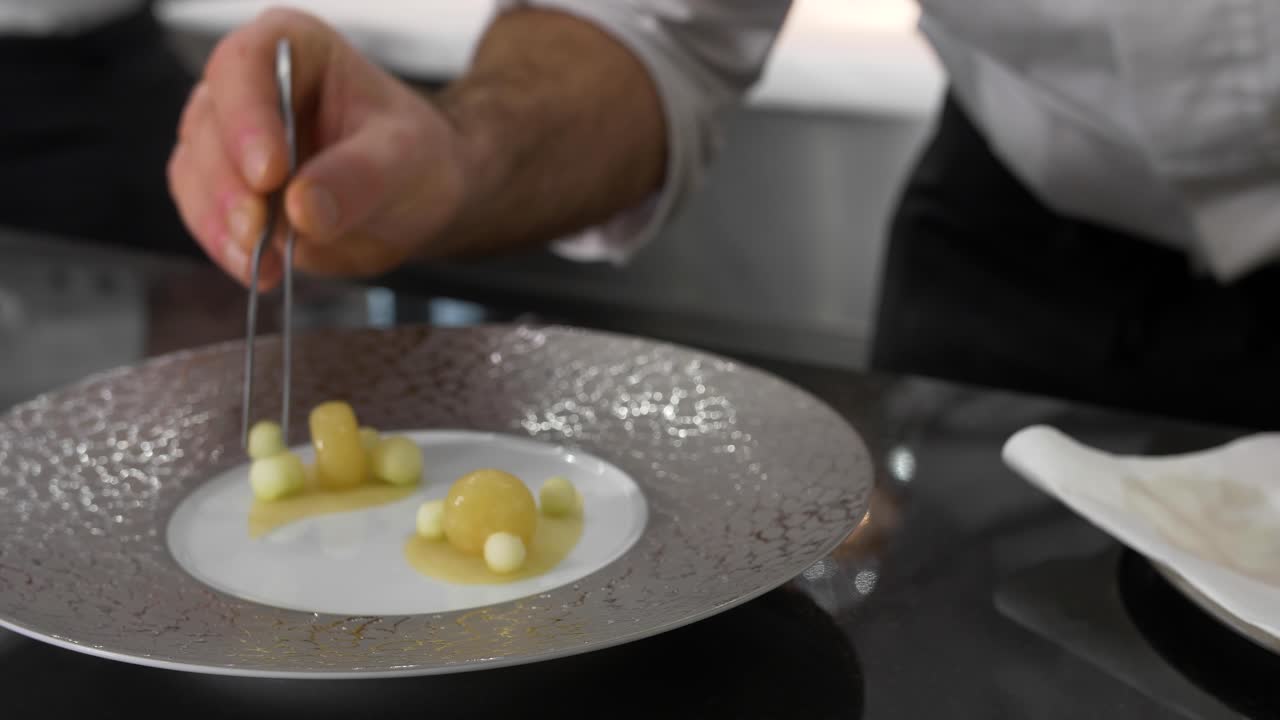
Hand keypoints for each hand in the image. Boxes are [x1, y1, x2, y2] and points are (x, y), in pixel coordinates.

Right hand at [168, 8, 470, 288]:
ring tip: (262, 261)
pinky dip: (225, 248)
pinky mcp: (225, 190)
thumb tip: (304, 207)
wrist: (414, 202)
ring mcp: (228, 139)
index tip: (270, 174)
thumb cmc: (413, 158)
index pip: (245, 64)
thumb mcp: (405, 160)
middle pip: (209, 125)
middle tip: (258, 229)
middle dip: (229, 186)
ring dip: (219, 224)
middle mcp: (248, 86)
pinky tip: (258, 271)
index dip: (248, 118)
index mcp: (293, 48)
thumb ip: (358, 177)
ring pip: (194, 174)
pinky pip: (204, 216)